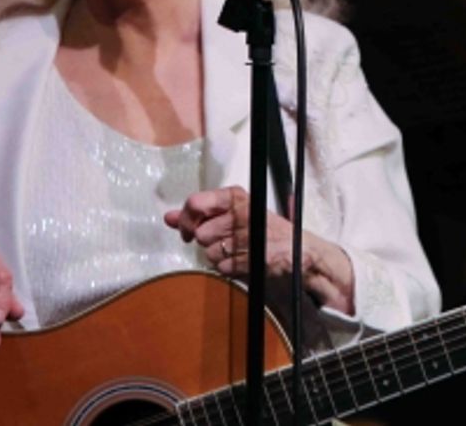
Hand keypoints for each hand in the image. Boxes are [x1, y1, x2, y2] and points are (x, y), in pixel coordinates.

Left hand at [164, 186, 355, 313]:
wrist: (298, 250)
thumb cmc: (263, 228)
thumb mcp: (232, 212)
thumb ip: (198, 214)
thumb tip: (167, 217)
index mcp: (236, 196)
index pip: (195, 203)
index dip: (185, 220)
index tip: (188, 231)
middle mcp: (241, 213)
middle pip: (201, 234)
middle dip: (209, 241)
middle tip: (227, 239)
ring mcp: (247, 237)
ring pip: (210, 254)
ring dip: (220, 256)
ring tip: (239, 249)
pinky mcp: (252, 259)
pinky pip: (222, 268)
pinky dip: (230, 268)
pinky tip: (243, 260)